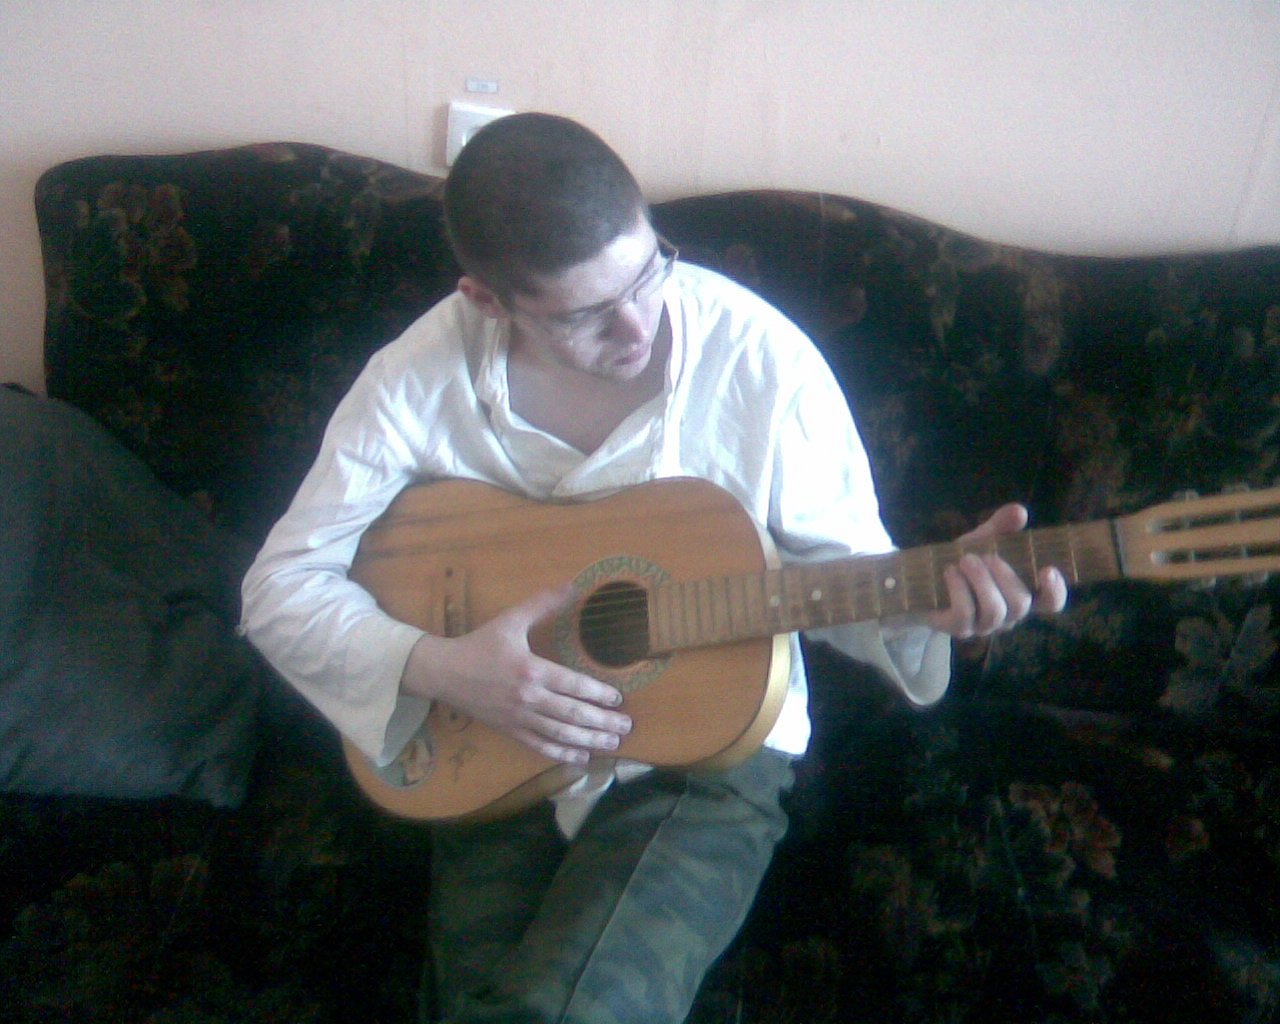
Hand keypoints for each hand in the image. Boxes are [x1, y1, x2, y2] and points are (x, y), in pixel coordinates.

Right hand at [400, 585, 631, 764]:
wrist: (444, 672)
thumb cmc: (480, 644)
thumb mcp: (510, 620)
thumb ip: (542, 605)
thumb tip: (572, 586)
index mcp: (531, 670)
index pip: (573, 685)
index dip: (598, 693)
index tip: (618, 699)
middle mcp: (528, 698)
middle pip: (572, 714)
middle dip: (602, 722)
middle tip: (626, 727)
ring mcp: (519, 718)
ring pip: (560, 734)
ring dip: (589, 740)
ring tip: (612, 744)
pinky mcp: (510, 731)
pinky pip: (539, 746)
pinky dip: (562, 754)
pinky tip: (581, 758)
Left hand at [923, 503, 1067, 639]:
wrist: (922, 583)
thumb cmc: (962, 564)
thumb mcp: (981, 541)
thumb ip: (1001, 527)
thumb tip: (1019, 511)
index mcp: (1021, 593)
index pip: (1051, 603)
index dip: (1055, 590)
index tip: (1047, 570)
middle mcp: (1007, 615)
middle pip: (1021, 604)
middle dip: (1004, 576)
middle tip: (986, 556)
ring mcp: (984, 625)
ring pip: (995, 610)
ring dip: (980, 580)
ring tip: (965, 560)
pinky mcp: (959, 628)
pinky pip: (965, 613)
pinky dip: (958, 588)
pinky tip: (950, 572)